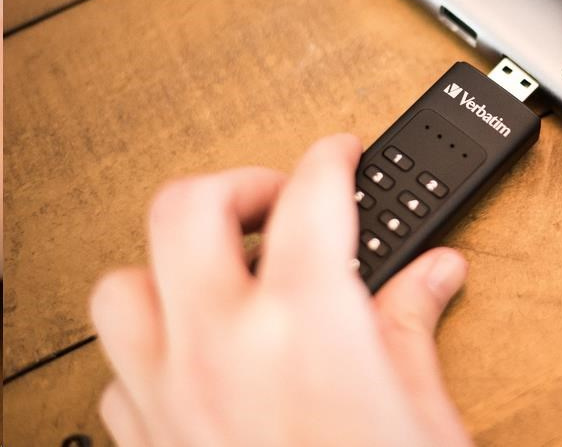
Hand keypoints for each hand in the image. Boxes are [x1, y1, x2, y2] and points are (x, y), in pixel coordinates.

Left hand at [91, 135, 470, 445]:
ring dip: (168, 265)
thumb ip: (414, 326)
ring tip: (222, 271)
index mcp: (305, 323)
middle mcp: (221, 346)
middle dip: (233, 186)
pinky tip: (197, 360)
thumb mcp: (425, 412)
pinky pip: (117, 373)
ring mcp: (171, 396)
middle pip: (186, 209)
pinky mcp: (150, 445)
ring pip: (121, 286)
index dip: (328, 158)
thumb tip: (434, 277)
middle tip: (276, 201)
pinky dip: (152, 349)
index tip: (338, 154)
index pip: (311, 193)